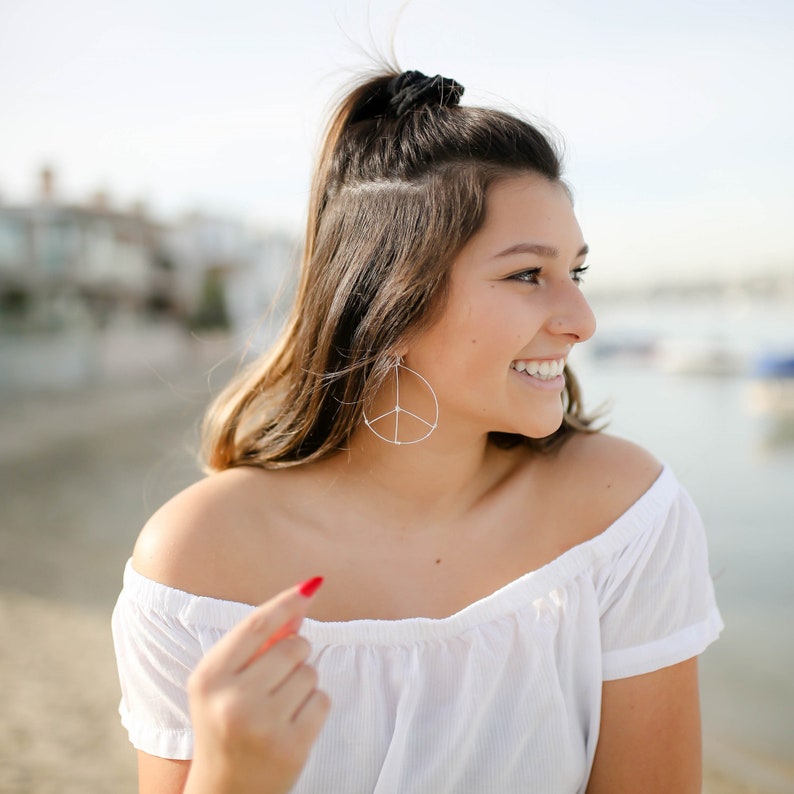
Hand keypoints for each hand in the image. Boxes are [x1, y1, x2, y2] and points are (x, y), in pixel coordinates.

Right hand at [183, 578, 329, 793]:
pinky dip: (314, 707)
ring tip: (278, 708)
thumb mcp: (225, 683)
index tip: (312, 585)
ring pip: (310, 672)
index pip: (257, 625)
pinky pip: (322, 700)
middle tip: (275, 682)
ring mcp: (262, 725)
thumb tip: (300, 604)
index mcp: (208, 677)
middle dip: (294, 655)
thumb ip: (258, 644)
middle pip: (293, 647)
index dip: (286, 601)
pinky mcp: (291, 747)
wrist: (224, 793)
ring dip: (303, 684)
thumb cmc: (226, 726)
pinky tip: (291, 725)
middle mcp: (232, 700)